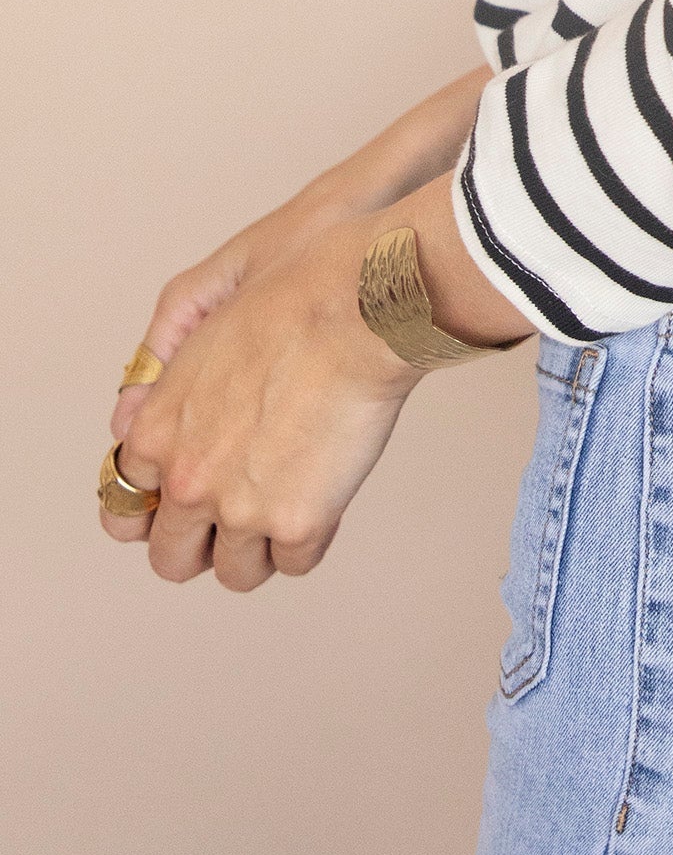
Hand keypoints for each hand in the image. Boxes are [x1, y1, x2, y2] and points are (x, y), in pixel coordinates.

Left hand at [104, 211, 424, 587]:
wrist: (365, 303)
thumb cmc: (302, 281)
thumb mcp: (208, 289)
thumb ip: (161, 348)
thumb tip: (133, 410)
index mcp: (158, 428)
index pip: (126, 504)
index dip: (162, 497)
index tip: (195, 485)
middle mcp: (188, 479)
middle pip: (170, 556)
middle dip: (199, 540)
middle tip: (236, 512)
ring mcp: (241, 509)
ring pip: (234, 573)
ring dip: (257, 548)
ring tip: (285, 507)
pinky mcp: (298, 523)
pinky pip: (294, 564)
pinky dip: (309, 539)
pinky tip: (323, 497)